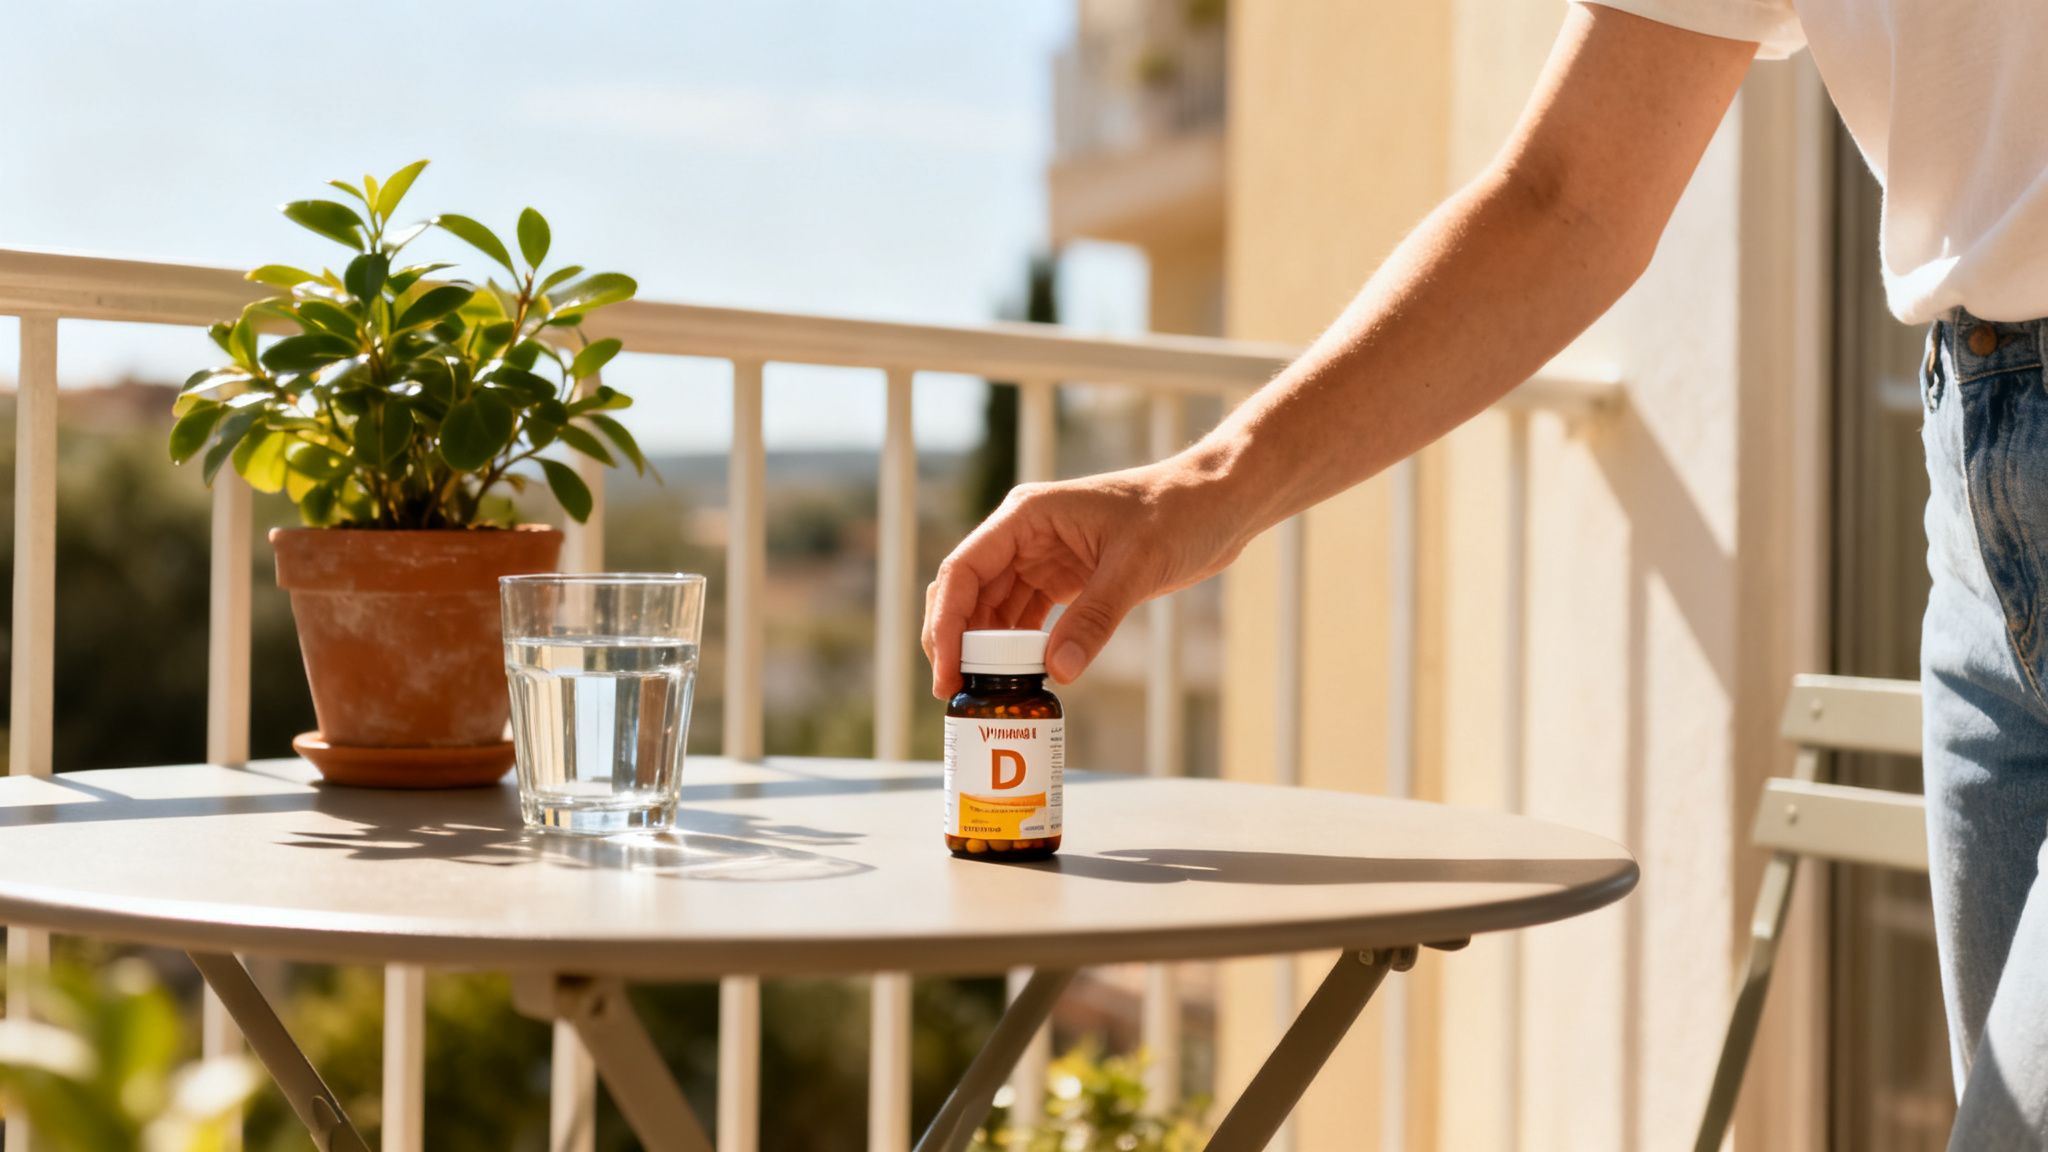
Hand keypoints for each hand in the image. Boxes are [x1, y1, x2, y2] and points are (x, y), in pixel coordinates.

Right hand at [921, 460, 1245, 698]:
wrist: (1217, 504)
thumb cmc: (1178, 514)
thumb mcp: (1136, 567)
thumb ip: (1094, 618)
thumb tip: (1056, 672)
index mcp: (1027, 516)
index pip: (963, 570)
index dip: (945, 623)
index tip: (947, 671)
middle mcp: (1025, 534)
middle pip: (968, 592)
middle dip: (956, 642)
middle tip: (957, 693)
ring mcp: (1042, 556)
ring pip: (993, 607)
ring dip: (985, 649)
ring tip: (985, 693)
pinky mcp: (1065, 577)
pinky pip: (1025, 616)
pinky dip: (1017, 647)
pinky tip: (1019, 676)